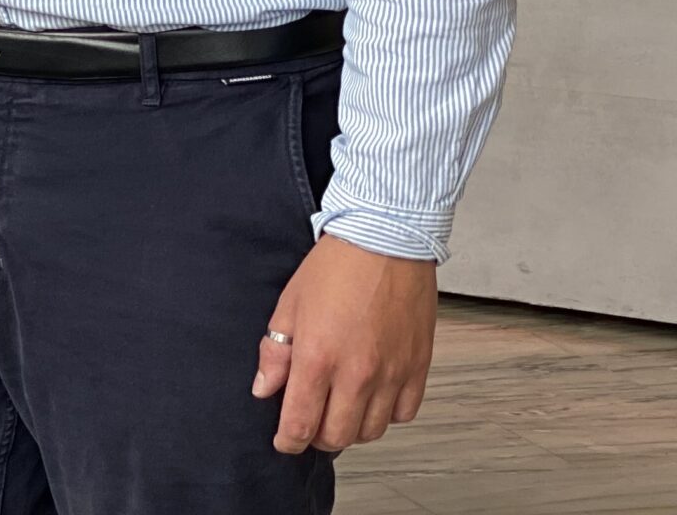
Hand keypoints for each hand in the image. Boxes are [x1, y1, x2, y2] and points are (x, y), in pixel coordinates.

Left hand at [252, 234, 437, 452]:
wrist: (386, 242)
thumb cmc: (335, 267)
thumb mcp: (289, 304)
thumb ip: (276, 352)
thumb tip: (264, 389)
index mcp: (318, 357)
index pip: (300, 423)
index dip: (288, 441)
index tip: (283, 441)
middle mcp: (357, 373)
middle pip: (337, 436)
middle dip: (316, 438)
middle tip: (308, 424)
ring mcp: (391, 374)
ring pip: (371, 431)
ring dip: (351, 429)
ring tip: (338, 410)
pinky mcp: (417, 369)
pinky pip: (403, 414)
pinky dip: (385, 415)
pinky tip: (371, 397)